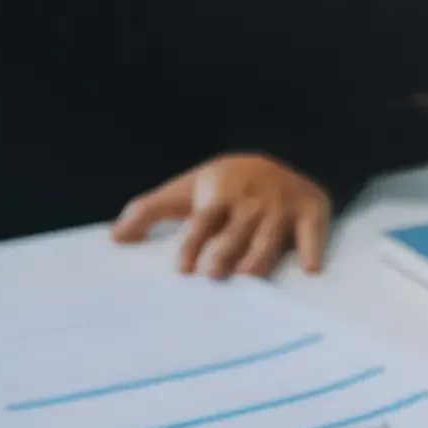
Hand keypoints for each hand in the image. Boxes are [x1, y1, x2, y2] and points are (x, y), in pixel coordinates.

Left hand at [111, 154, 330, 277]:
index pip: (203, 221)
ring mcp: (283, 207)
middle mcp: (251, 202)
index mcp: (220, 195)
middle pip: (236, 230)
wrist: (283, 153)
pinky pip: (313, 231)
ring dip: (260, 254)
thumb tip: (114, 239)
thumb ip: (150, 211)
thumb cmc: (226, 184)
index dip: (193, 244)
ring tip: (249, 274)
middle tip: (213, 274)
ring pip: (270, 236)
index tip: (183, 270)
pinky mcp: (312, 212)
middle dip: (225, 250)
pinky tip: (310, 268)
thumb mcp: (187, 188)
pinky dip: (312, 248)